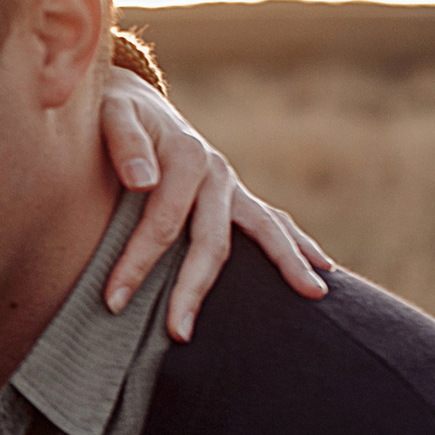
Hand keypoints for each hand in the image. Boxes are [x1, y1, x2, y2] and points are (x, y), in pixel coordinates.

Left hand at [97, 68, 330, 340]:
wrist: (133, 100)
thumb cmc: (115, 114)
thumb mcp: (111, 114)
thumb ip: (124, 142)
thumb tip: (142, 180)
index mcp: (186, 155)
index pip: (163, 221)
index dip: (137, 262)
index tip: (113, 301)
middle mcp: (217, 171)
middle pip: (213, 240)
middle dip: (193, 289)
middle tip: (178, 334)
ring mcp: (232, 185)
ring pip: (264, 230)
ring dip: (286, 264)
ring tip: (312, 296)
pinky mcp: (237, 196)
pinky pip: (272, 222)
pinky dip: (298, 244)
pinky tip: (323, 270)